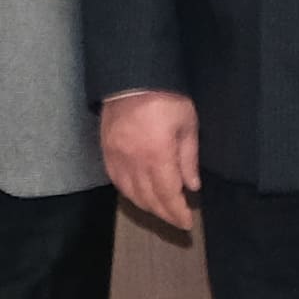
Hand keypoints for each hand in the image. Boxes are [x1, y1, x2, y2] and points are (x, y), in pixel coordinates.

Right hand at [101, 89, 199, 234]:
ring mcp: (116, 157)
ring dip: (146, 206)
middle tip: (177, 220)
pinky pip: (116, 181)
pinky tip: (138, 195)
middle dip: (164, 213)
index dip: (177, 212)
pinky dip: (128, 193)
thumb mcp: (187, 124)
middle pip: (148, 199)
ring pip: (130, 193)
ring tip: (161, 210)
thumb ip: (188, 158)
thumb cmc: (166, 97)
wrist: (132, 76)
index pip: (167, 195)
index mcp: (157, 156)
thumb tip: (192, 187)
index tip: (187, 223)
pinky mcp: (106, 150)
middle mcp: (134, 162)